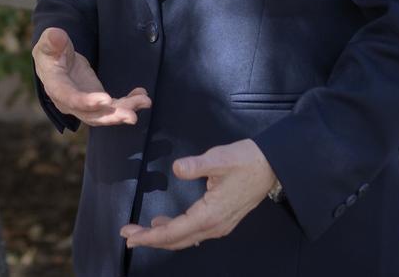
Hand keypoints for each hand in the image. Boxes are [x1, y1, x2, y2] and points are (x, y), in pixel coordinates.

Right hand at [32, 27, 150, 125]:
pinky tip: (142, 96)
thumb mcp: (48, 43)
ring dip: (125, 110)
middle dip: (112, 116)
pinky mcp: (97, 102)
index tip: (106, 100)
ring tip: (145, 101)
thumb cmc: (50, 52)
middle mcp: (70, 102)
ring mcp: (85, 105)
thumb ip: (52, 41)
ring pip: (105, 114)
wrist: (55, 62)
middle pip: (91, 115)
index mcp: (56, 87)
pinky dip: (129, 103)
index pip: (71, 98)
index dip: (87, 102)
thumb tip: (56, 35)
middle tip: (132, 116)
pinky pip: (114, 107)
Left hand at [120, 139, 276, 250]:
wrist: (271, 165)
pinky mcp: (222, 219)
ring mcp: (220, 225)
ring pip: (185, 238)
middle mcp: (214, 226)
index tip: (129, 234)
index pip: (174, 231)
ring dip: (163, 236)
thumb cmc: (245, 161)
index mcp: (210, 214)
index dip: (149, 236)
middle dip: (150, 239)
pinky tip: (165, 225)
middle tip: (127, 235)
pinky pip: (194, 232)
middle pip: (177, 239)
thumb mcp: (219, 158)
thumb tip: (177, 169)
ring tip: (141, 231)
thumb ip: (197, 165)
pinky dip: (177, 231)